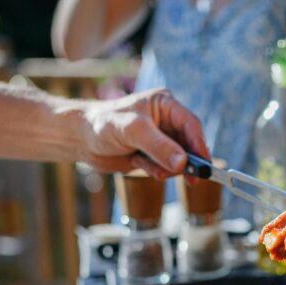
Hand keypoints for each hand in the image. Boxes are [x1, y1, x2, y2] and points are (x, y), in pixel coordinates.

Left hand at [78, 88, 209, 178]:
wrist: (80, 139)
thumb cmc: (102, 124)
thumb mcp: (132, 131)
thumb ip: (158, 146)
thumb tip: (182, 163)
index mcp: (164, 104)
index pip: (191, 124)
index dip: (200, 145)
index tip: (205, 165)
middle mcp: (165, 121)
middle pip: (189, 144)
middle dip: (188, 161)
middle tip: (192, 179)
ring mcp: (160, 139)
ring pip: (179, 159)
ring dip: (169, 169)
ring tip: (155, 171)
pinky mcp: (152, 155)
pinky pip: (165, 168)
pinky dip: (157, 172)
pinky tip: (139, 165)